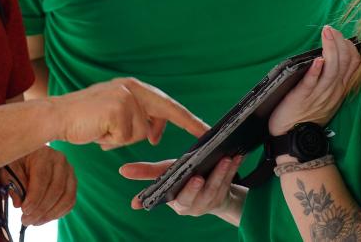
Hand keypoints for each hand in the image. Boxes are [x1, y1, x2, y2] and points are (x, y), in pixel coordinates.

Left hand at [2, 146, 75, 225]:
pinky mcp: (72, 183)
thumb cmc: (19, 162)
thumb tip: (19, 203)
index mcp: (44, 154)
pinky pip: (70, 202)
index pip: (42, 178)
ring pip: (66, 197)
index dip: (34, 197)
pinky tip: (44, 218)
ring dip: (50, 214)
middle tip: (26, 221)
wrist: (30, 156)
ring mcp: (69, 172)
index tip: (24, 210)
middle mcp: (60, 161)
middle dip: (41, 209)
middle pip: (56, 189)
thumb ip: (12, 184)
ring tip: (35, 222)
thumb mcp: (10, 169)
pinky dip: (58, 213)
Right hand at [51, 77, 208, 148]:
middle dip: (186, 122)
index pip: (166, 103)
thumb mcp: (115, 115)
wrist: (57, 116)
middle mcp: (132, 88)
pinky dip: (112, 141)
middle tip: (205, 132)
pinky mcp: (117, 110)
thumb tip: (154, 134)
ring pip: (140, 133)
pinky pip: (125, 138)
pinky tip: (98, 132)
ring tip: (103, 131)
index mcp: (133, 87)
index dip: (187, 117)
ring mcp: (125, 98)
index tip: (206, 128)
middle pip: (164, 111)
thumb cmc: (85, 119)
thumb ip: (136, 120)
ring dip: (122, 139)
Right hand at [119, 158, 246, 225]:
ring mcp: (212, 201)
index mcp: (179, 203)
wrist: (206, 193)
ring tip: (226, 157)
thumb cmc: (181, 181)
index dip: (189, 190)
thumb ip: (146, 173)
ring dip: (224, 172)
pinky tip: (237, 156)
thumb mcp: (164, 175)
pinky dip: (234, 168)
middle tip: (212, 169)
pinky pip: (231, 181)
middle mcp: (196, 205)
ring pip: (219, 187)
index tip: (194, 179)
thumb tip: (122, 171)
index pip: (183, 198)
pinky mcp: (225, 194)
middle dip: (208, 182)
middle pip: (203, 194)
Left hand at [268, 26, 360, 135]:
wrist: (293, 136)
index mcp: (339, 88)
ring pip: (332, 69)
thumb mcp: (326, 96)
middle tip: (331, 29)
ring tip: (327, 33)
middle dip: (339, 42)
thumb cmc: (306, 113)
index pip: (354, 64)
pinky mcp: (303, 98)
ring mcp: (319, 95)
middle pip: (344, 62)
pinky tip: (317, 59)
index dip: (349, 47)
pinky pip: (312, 83)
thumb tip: (329, 56)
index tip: (341, 37)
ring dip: (330, 49)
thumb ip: (330, 78)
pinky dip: (316, 70)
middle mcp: (333, 90)